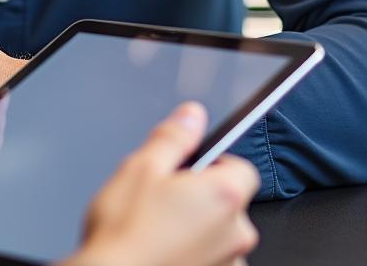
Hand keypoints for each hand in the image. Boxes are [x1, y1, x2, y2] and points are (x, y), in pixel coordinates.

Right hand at [62, 103, 259, 265]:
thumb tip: (193, 116)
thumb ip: (174, 137)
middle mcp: (236, 234)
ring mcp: (227, 264)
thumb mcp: (141, 167)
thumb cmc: (125, 233)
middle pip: (230, 202)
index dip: (214, 163)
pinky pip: (212, 260)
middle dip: (202, 196)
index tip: (189, 167)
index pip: (242, 167)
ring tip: (159, 229)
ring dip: (198, 228)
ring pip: (219, 234)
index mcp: (224, 196)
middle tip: (163, 198)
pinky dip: (194, 254)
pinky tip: (163, 251)